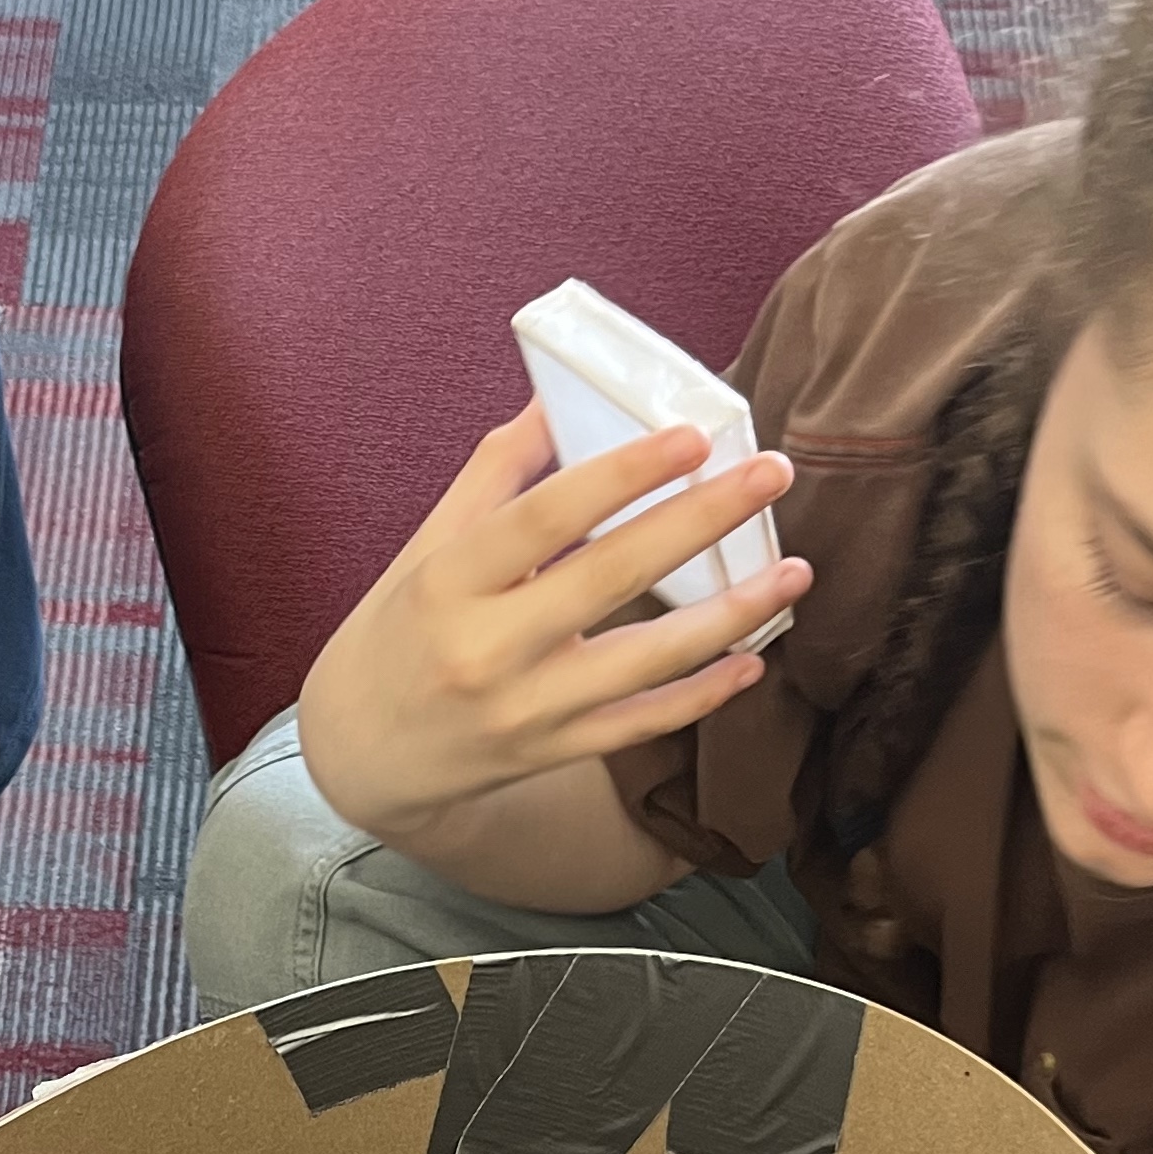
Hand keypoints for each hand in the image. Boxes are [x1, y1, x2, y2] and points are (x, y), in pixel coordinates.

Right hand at [296, 405, 811, 847]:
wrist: (359, 754)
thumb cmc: (397, 634)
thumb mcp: (428, 546)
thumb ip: (495, 475)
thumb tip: (561, 398)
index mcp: (452, 581)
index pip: (547, 516)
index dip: (624, 474)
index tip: (691, 435)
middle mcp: (487, 649)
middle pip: (611, 575)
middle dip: (701, 520)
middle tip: (770, 474)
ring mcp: (523, 710)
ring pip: (645, 661)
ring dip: (730, 616)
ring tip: (793, 571)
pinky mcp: (549, 752)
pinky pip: (641, 726)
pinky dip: (701, 696)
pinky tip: (752, 660)